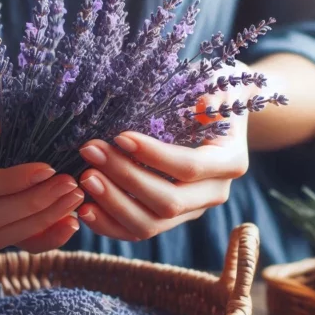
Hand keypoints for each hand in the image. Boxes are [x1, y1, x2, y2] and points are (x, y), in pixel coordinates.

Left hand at [75, 80, 249, 241]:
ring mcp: (190, 211)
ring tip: (84, 179)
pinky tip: (84, 208)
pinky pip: (136, 232)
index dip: (154, 156)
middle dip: (125, 179)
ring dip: (113, 204)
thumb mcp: (220, 82)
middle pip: (168, 202)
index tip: (120, 136)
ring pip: (151, 225)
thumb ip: (216, 93)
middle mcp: (213, 193)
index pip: (190, 168)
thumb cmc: (212, 91)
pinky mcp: (167, 219)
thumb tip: (203, 104)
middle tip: (91, 152)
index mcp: (230, 162)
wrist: (214, 113)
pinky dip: (109, 225)